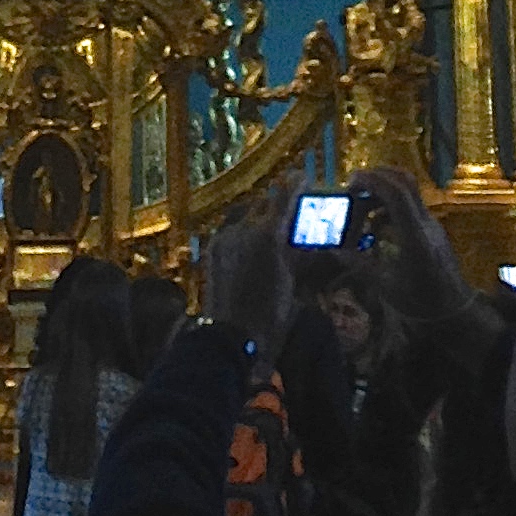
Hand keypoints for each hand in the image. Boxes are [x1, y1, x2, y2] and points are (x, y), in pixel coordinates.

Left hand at [203, 199, 293, 349]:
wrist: (229, 338)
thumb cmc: (269, 315)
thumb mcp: (290, 283)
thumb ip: (294, 253)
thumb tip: (303, 238)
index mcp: (268, 235)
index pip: (283, 197)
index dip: (294, 184)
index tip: (301, 177)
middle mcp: (244, 228)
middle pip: (263, 202)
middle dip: (276, 204)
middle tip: (287, 213)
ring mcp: (224, 237)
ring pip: (244, 213)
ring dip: (257, 215)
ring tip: (266, 228)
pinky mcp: (212, 248)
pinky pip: (229, 228)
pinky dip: (241, 229)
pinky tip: (248, 243)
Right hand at [348, 169, 468, 318]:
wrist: (455, 311)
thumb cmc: (421, 303)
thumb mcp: (387, 287)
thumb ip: (361, 265)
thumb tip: (335, 251)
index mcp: (415, 236)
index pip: (397, 195)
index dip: (373, 181)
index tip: (352, 181)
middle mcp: (425, 223)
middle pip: (405, 183)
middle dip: (378, 177)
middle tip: (354, 186)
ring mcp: (431, 224)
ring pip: (408, 192)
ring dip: (383, 191)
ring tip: (361, 206)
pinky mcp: (432, 229)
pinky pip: (410, 207)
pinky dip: (391, 207)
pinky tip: (376, 224)